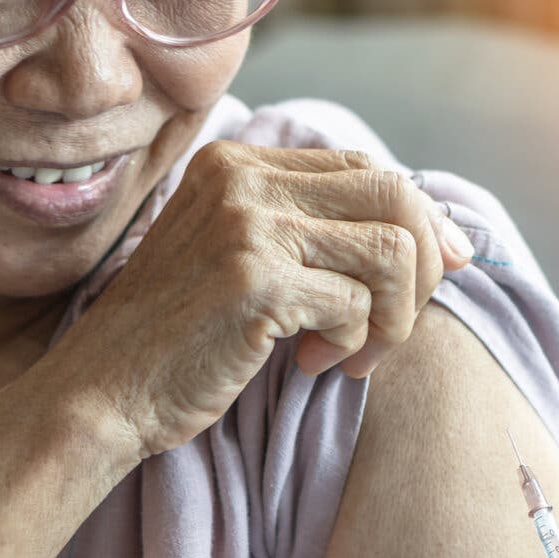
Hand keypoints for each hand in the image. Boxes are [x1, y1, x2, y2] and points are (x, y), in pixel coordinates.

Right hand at [49, 141, 474, 457]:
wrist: (105, 392)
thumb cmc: (186, 336)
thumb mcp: (251, 260)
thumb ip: (327, 234)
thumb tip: (453, 241)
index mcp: (242, 165)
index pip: (368, 170)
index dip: (417, 223)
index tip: (434, 273)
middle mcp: (245, 180)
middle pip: (397, 196)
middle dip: (423, 268)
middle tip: (397, 324)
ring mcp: (249, 225)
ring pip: (393, 252)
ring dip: (393, 317)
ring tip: (353, 352)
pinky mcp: (255, 280)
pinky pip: (358, 306)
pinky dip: (353, 345)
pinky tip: (310, 363)